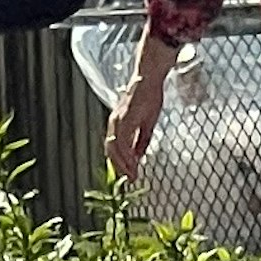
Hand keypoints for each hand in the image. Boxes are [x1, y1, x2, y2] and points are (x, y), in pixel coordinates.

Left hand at [105, 44, 174, 179]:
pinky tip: (134, 162)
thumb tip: (138, 158)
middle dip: (119, 168)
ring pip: (114, 147)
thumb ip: (141, 141)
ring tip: (132, 175)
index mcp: (119, 124)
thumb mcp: (147, 125)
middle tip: (130, 180)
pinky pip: (123, 140)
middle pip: (110, 150)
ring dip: (122, 164)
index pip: (114, 148)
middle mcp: (114, 122)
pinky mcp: (125, 118)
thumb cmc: (148, 98)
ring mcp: (118, 120)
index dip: (120, 164)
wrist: (150, 80)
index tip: (130, 177)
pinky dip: (127, 154)